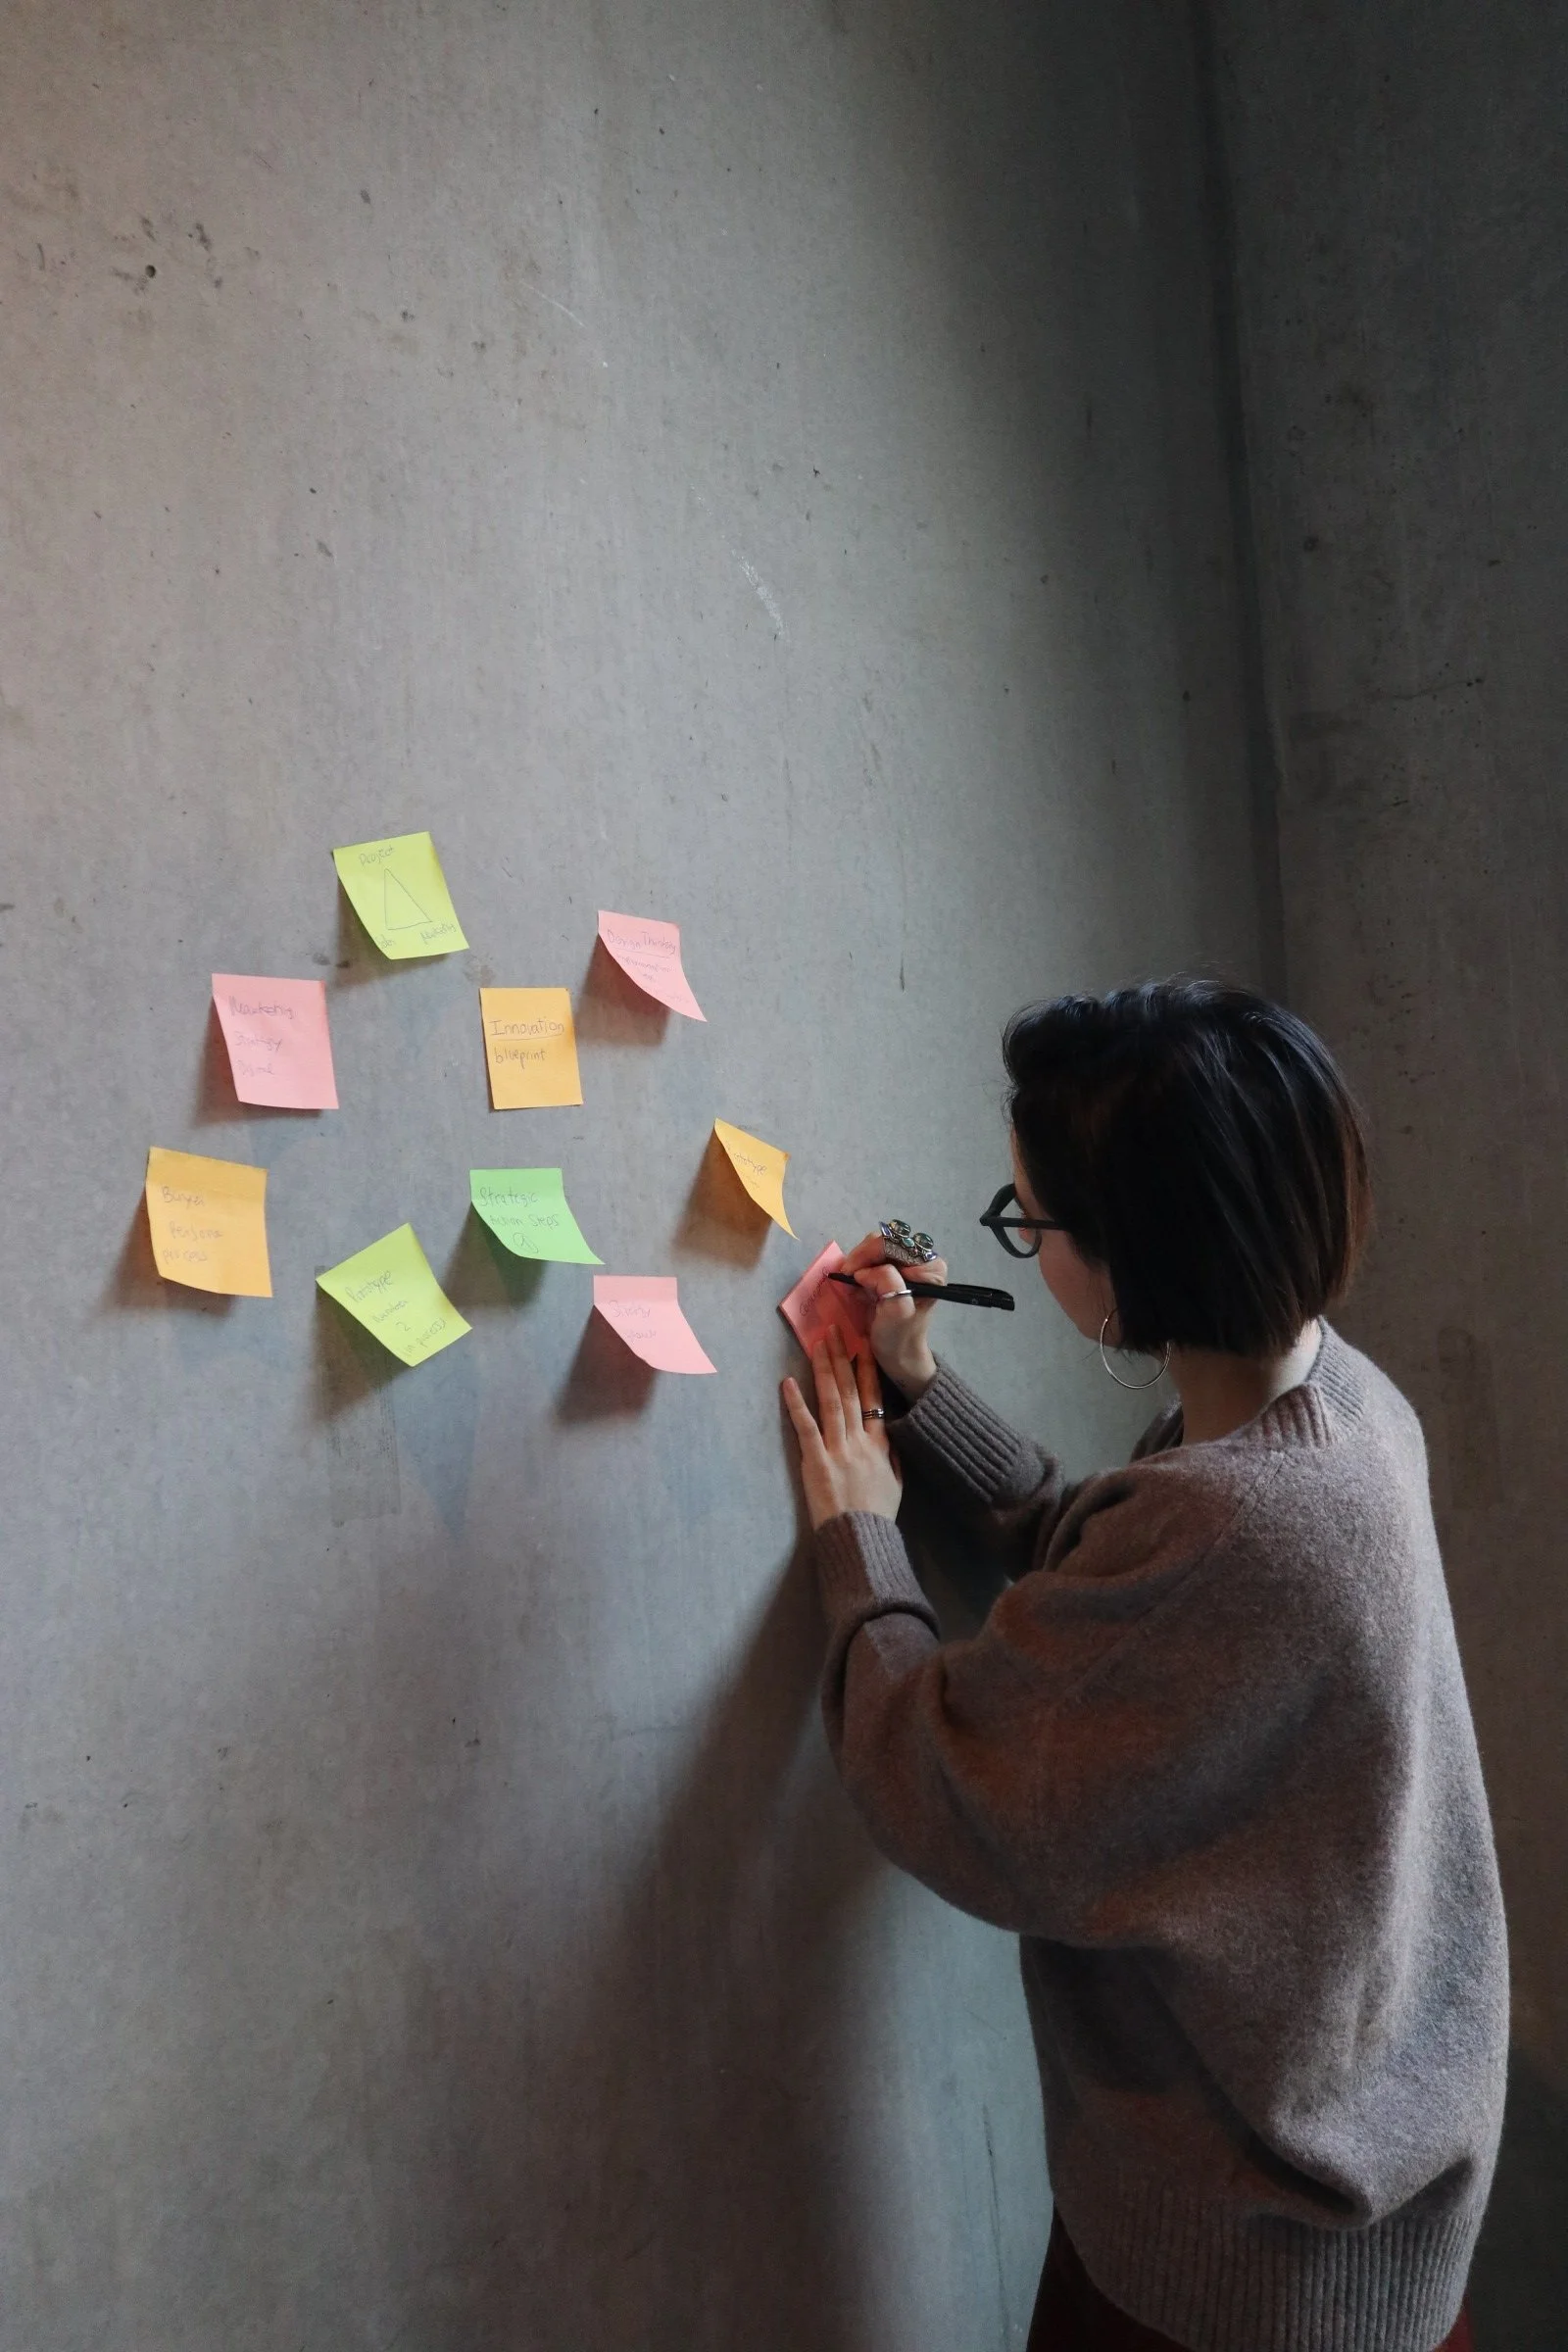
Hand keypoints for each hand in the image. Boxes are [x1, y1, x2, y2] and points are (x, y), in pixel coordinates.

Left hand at [781, 1327, 903, 1531]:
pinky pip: (806, 1427)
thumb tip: (889, 1435)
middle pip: (851, 1392)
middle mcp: (860, 1441)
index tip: (862, 1347)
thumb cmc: (877, 1516)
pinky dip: (797, 1404)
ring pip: (832, 1401)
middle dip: (843, 1359)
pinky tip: (789, 1383)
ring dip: (824, 1370)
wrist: (862, 1539)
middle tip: (835, 1331)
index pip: (874, 1399)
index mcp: (880, 1445)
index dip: (867, 1371)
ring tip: (818, 1344)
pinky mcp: (816, 1462)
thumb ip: (892, 1457)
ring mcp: (838, 1450)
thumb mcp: (896, 1484)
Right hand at [838, 1230, 946, 1399]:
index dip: (869, 1256)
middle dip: (862, 1258)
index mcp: (931, 1267)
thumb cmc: (899, 1336)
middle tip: (847, 1278)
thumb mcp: (897, 1311)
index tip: (852, 1277)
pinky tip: (855, 1286)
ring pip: (874, 1246)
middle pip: (884, 1241)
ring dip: (858, 1263)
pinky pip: (870, 1256)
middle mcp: (922, 1260)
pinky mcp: (893, 1269)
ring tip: (853, 1285)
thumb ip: (887, 1282)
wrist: (897, 1354)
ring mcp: (907, 1263)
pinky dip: (857, 1268)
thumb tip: (865, 1271)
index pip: (895, 1244)